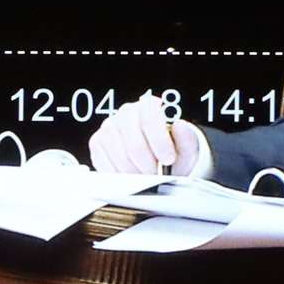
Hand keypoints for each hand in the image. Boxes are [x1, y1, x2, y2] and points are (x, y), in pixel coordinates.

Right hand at [88, 93, 208, 176]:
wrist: (155, 159)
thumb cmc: (169, 152)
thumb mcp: (186, 148)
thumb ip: (186, 138)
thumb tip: (179, 125)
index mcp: (148, 106)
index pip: (150, 120)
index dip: (159, 143)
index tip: (168, 160)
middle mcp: (125, 113)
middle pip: (134, 144)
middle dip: (147, 166)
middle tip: (154, 175)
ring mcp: (108, 127)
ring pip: (119, 156)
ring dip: (133, 173)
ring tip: (143, 177)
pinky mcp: (96, 143)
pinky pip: (104, 163)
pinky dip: (118, 175)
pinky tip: (128, 176)